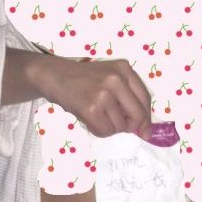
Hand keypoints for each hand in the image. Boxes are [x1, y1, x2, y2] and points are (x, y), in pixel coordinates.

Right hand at [33, 53, 152, 139]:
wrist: (54, 75)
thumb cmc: (83, 80)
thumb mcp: (109, 79)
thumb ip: (128, 99)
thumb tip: (147, 131)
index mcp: (124, 69)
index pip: (145, 98)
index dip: (147, 118)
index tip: (145, 131)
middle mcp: (117, 79)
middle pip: (138, 115)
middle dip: (130, 126)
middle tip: (116, 124)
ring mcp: (104, 93)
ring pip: (121, 126)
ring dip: (110, 128)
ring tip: (96, 116)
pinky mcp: (91, 107)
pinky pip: (106, 131)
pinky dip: (99, 131)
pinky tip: (90, 120)